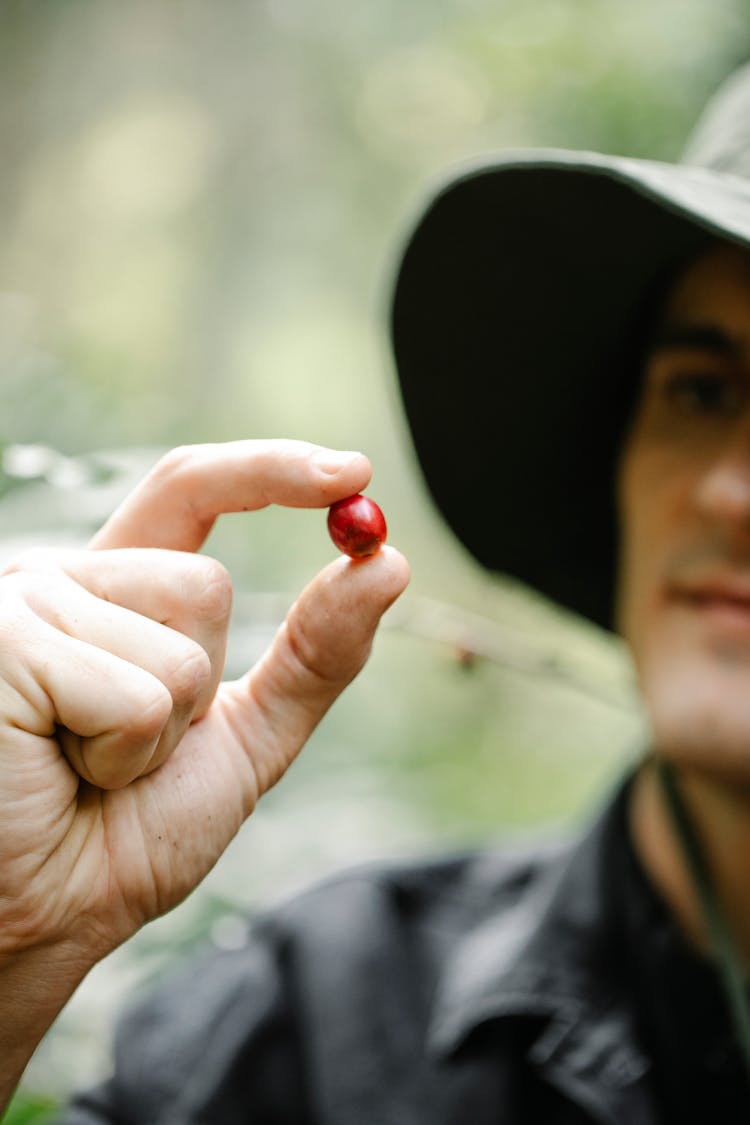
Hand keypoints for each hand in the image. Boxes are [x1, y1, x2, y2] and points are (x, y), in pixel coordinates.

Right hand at [0, 439, 408, 966]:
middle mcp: (59, 581)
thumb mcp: (245, 734)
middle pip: (201, 584)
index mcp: (109, 591)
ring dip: (159, 730)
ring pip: (178, 637)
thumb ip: (314, 653)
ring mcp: (22, 605)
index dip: (270, 471)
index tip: (354, 472)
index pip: (191, 490)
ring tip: (88, 765)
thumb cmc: (125, 833)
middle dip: (198, 685)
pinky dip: (123, 754)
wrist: (45, 916)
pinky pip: (135, 691)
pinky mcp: (2, 645)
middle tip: (126, 750)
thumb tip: (389, 564)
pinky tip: (58, 771)